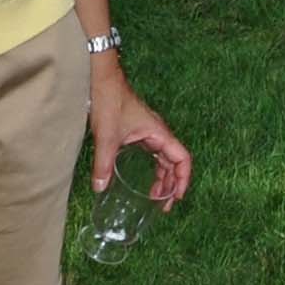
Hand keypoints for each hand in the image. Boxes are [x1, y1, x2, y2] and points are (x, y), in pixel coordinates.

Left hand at [88, 58, 193, 203]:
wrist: (101, 79)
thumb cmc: (110, 100)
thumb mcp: (107, 136)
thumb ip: (104, 164)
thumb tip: (100, 188)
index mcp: (159, 133)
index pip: (182, 158)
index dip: (183, 179)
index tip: (176, 197)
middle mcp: (158, 133)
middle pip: (174, 162)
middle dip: (172, 185)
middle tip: (163, 205)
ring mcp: (149, 131)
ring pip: (163, 158)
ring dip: (163, 177)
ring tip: (154, 197)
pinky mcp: (138, 131)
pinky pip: (152, 153)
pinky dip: (153, 168)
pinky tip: (143, 177)